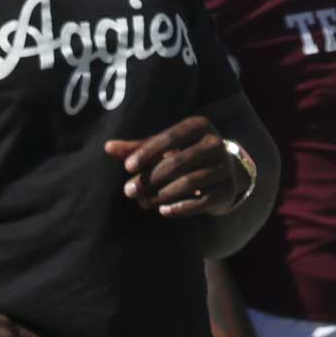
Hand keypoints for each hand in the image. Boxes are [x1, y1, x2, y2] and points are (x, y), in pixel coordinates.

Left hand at [106, 116, 246, 216]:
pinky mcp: (227, 189)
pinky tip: (162, 210)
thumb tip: (107, 147)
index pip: (170, 137)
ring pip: (189, 183)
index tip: (128, 167)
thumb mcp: (165, 147)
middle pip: (177, 162)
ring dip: (161, 195)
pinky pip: (201, 202)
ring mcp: (224, 167)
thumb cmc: (186, 155)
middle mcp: (216, 144)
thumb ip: (139, 148)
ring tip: (143, 202)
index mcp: (200, 126)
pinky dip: (179, 208)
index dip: (148, 151)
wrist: (226, 171)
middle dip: (150, 178)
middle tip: (129, 190)